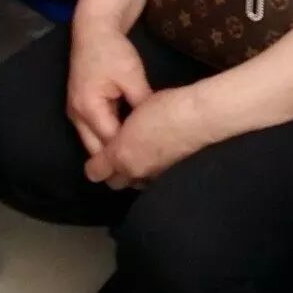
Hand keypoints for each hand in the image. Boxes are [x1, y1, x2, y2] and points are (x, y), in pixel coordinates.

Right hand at [67, 21, 152, 155]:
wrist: (93, 30)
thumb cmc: (113, 51)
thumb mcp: (133, 77)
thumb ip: (142, 103)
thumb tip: (155, 127)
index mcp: (89, 108)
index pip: (110, 142)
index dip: (129, 153)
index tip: (151, 162)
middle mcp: (76, 116)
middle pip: (96, 150)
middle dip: (117, 160)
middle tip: (142, 170)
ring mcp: (74, 113)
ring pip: (93, 143)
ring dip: (110, 151)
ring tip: (136, 162)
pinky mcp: (80, 108)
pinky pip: (92, 132)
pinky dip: (107, 139)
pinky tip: (125, 144)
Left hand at [83, 85, 207, 188]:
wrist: (198, 118)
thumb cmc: (165, 109)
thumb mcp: (136, 110)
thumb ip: (120, 129)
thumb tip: (115, 137)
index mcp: (121, 155)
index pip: (96, 171)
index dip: (95, 165)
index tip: (97, 157)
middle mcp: (135, 171)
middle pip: (115, 183)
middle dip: (113, 173)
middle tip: (116, 156)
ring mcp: (154, 175)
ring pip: (135, 183)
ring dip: (132, 175)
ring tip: (136, 157)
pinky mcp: (171, 175)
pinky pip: (152, 180)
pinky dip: (149, 174)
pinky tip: (155, 159)